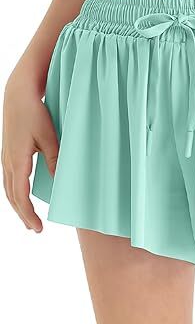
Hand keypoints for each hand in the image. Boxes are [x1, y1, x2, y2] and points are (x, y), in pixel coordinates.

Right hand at [2, 75, 58, 231]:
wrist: (18, 95)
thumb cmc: (35, 113)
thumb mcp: (49, 137)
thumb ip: (55, 159)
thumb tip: (61, 182)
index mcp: (17, 161)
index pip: (20, 196)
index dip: (29, 214)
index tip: (39, 228)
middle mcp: (8, 162)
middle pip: (12, 197)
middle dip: (23, 214)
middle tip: (36, 229)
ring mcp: (6, 158)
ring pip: (8, 189)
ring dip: (18, 205)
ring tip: (29, 218)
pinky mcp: (8, 153)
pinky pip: (9, 180)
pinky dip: (15, 193)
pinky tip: (22, 196)